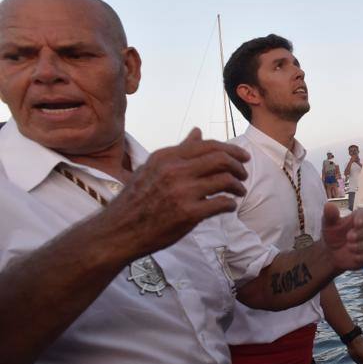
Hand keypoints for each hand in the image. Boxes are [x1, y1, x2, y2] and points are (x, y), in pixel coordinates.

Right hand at [107, 128, 248, 260]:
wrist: (119, 231)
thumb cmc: (137, 199)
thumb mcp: (153, 168)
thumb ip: (179, 151)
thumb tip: (198, 131)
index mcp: (166, 157)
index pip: (208, 145)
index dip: (231, 150)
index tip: (242, 157)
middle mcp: (174, 170)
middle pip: (221, 159)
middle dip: (238, 166)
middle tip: (243, 174)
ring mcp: (182, 192)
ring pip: (225, 180)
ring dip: (238, 186)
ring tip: (239, 191)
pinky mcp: (188, 214)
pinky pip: (222, 203)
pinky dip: (231, 204)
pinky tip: (229, 206)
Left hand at [321, 206, 362, 271]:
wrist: (331, 253)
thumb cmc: (332, 235)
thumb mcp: (328, 224)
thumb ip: (330, 215)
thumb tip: (329, 205)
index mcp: (359, 217)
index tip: (356, 224)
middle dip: (362, 233)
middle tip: (349, 238)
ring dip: (362, 246)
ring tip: (349, 247)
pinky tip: (354, 257)